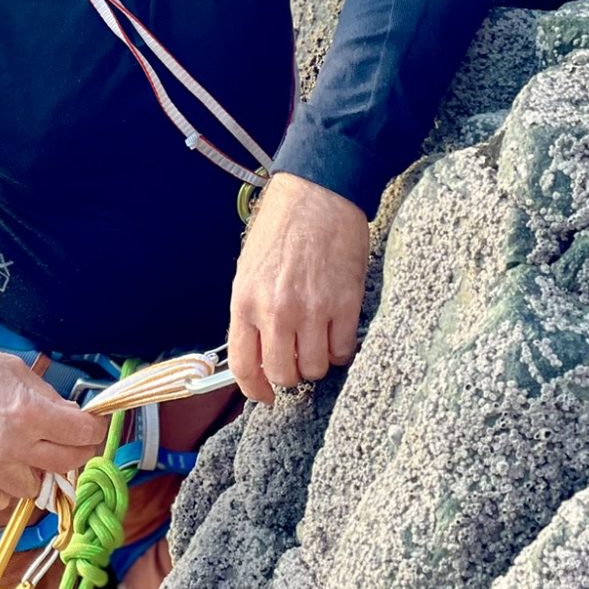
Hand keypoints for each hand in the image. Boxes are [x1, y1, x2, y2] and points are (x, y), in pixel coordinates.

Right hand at [0, 338, 105, 512]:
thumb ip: (51, 400)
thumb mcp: (19, 372)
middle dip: (77, 450)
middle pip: (68, 464)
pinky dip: (9, 485)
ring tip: (29, 450)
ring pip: (37, 487)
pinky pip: (5, 499)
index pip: (83, 434)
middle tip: (71, 439)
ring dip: (39, 471)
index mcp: (28, 414)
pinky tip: (4, 463)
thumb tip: (75, 419)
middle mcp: (13, 448)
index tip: (91, 426)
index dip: (93, 428)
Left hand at [227, 172, 368, 404]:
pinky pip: (343, 350)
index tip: (265, 396)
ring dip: (316, 362)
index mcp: (244, 301)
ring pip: (315, 368)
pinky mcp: (344, 305)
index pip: (244, 366)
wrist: (320, 193)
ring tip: (318, 342)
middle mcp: (275, 311)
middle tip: (297, 360)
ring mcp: (312, 311)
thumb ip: (250, 310)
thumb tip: (259, 348)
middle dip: (290, 375)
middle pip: (283, 374)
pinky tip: (337, 333)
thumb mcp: (249, 268)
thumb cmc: (283, 225)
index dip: (255, 389)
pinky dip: (340, 350)